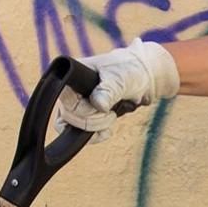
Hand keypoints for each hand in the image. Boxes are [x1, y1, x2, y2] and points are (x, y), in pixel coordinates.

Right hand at [55, 39, 178, 141]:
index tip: (103, 108)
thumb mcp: (120, 78)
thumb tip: (98, 105)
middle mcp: (71, 91)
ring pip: (73, 126)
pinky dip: (95, 136)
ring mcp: (76, 105)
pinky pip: (80, 133)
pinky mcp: (84, 117)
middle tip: (111, 113)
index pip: (65, 100)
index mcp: (74, 77)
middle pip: (68, 116)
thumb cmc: (129, 71)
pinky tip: (108, 130)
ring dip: (95, 128)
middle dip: (92, 120)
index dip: (82, 109)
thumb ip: (109, 90)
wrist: (142, 78)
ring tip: (111, 117)